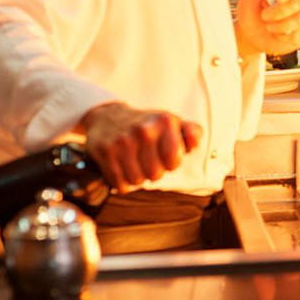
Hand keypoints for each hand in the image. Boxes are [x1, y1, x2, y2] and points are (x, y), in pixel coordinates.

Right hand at [80, 101, 201, 189]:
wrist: (108, 116)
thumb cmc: (148, 124)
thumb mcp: (173, 123)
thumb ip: (192, 132)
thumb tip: (194, 142)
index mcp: (164, 122)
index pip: (174, 160)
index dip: (172, 163)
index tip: (166, 157)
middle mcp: (143, 130)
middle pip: (155, 174)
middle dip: (154, 172)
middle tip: (149, 161)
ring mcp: (122, 141)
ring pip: (136, 180)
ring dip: (138, 177)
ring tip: (136, 164)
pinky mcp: (105, 151)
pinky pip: (119, 183)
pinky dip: (122, 182)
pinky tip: (123, 168)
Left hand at [235, 0, 299, 58]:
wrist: (249, 36)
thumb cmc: (250, 13)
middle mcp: (295, 1)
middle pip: (296, 3)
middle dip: (277, 12)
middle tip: (264, 15)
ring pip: (297, 19)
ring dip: (278, 25)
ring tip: (268, 26)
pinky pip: (297, 33)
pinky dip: (282, 35)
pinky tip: (276, 34)